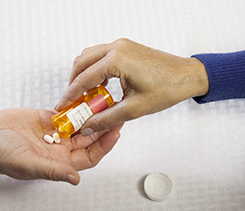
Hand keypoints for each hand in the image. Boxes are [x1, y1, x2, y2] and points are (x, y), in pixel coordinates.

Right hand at [0, 108, 121, 184]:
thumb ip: (52, 171)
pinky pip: (67, 112)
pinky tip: (85, 98)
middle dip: (103, 126)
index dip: (104, 145)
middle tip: (115, 112)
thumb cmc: (0, 154)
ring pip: (80, 124)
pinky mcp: (48, 119)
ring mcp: (55, 132)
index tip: (115, 132)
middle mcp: (60, 148)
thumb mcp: (27, 164)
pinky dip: (76, 106)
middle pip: (89, 138)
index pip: (90, 155)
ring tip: (103, 102)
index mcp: (59, 162)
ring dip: (92, 115)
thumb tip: (75, 179)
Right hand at [55, 38, 208, 134]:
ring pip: (89, 56)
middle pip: (81, 63)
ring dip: (82, 74)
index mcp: (117, 60)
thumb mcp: (134, 109)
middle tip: (72, 101)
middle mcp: (117, 48)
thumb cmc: (167, 89)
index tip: (62, 105)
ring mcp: (121, 45)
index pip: (84, 78)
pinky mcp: (126, 48)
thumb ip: (106, 118)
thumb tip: (88, 125)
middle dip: (73, 82)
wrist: (187, 76)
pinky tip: (99, 84)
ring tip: (84, 94)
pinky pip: (101, 55)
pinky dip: (94, 68)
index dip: (70, 94)